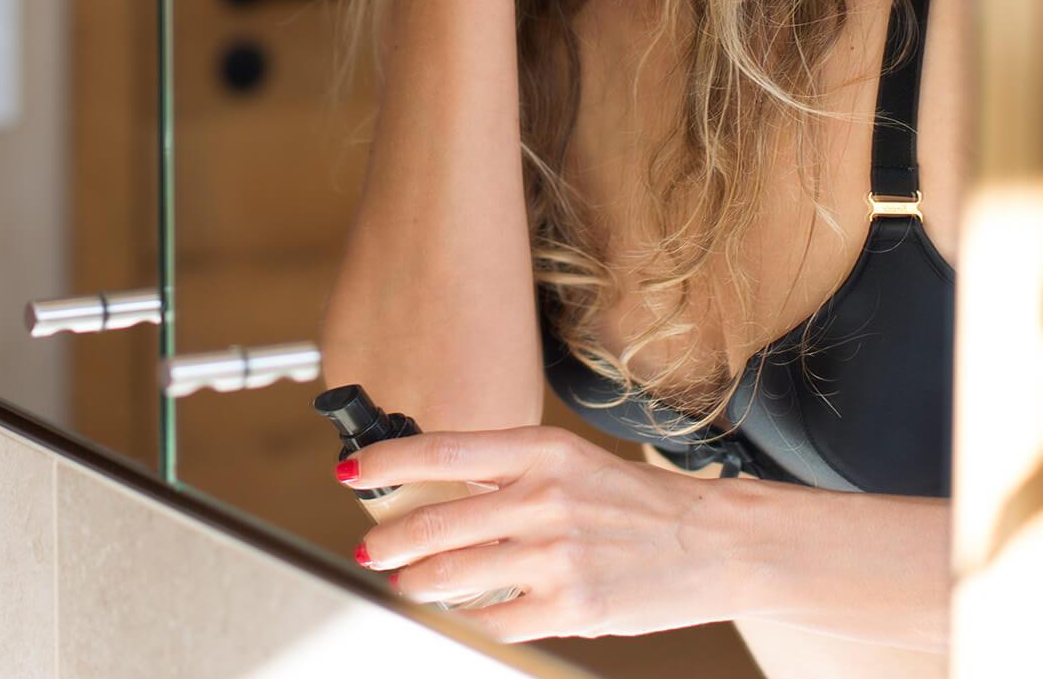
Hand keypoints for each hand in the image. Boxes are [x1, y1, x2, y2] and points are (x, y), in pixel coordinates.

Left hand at [334, 424, 752, 643]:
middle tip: (372, 548)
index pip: (445, 450)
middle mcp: (544, 497)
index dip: (389, 462)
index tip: (353, 471)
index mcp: (543, 451)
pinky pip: (492, 619)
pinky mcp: (569, 606)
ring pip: (453, 574)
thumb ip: (509, 476)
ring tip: (410, 583)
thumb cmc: (639, 504)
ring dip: (419, 583)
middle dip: (390, 541)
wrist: (715, 542)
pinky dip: (471, 618)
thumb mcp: (573, 465)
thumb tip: (438, 489)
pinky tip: (468, 610)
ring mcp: (556, 555)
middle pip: (436, 520)